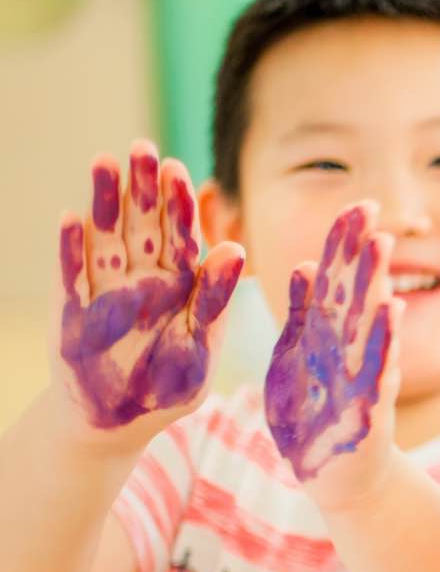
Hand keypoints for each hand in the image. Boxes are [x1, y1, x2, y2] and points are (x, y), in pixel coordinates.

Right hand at [53, 142, 243, 444]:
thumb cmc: (168, 388)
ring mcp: (105, 293)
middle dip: (143, 187)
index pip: (182, 236)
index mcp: (181, 286)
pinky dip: (72, 249)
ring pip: (106, 238)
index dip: (180, 203)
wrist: (118, 424)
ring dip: (105, 202)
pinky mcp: (73, 314)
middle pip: (143, 226)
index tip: (180, 169)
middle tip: (142, 147)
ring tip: (105, 162)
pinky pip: (73, 276)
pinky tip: (72, 217)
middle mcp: (142, 281)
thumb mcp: (201, 347)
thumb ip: (216, 301)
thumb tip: (234, 248)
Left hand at [264, 202, 400, 495]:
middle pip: (354, 293)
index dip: (344, 244)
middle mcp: (349, 352)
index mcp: (326, 338)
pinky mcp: (368, 410)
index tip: (357, 205)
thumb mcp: (298, 359)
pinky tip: (392, 312)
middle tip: (369, 207)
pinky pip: (375, 371)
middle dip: (360, 251)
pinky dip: (383, 342)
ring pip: (367, 324)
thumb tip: (306, 267)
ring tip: (380, 245)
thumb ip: (303, 315)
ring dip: (374, 283)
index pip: (336, 281)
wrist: (339, 479)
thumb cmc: (315, 419)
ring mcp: (361, 379)